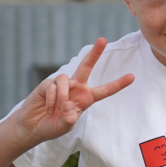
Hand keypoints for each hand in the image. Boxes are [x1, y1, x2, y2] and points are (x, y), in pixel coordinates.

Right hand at [14, 38, 133, 142]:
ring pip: (65, 80)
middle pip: (86, 66)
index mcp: (86, 98)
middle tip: (103, 39)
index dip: (118, 84)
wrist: (32, 127)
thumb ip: (69, 119)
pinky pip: (52, 87)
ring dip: (61, 96)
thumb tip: (68, 106)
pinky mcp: (46, 84)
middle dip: (94, 53)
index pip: (104, 90)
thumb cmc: (52, 126)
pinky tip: (47, 108)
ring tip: (55, 109)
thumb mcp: (65, 126)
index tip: (132, 76)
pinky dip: (51, 100)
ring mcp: (61, 84)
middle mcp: (75, 87)